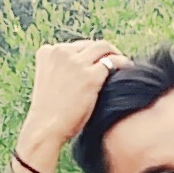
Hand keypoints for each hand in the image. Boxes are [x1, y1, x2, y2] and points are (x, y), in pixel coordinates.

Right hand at [17, 39, 130, 169]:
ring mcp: (76, 63)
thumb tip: (86, 69)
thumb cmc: (49, 113)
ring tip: (124, 64)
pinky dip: (123, 63)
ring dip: (115, 54)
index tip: (97, 62)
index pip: (75, 47)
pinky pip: (113, 62)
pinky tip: (128, 70)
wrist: (45, 128)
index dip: (88, 54)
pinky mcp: (90, 76)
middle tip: (116, 61)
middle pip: (90, 44)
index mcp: (47, 52)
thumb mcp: (50, 82)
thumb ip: (63, 71)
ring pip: (103, 47)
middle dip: (103, 52)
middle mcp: (61, 52)